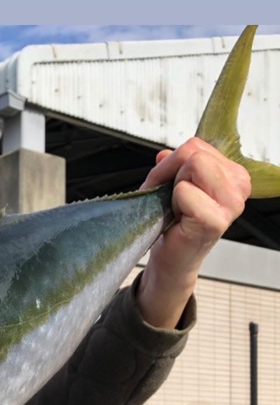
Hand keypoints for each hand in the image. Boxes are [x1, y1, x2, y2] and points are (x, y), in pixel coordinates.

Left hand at [137, 138, 250, 328]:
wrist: (170, 259)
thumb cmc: (172, 223)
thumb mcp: (171, 185)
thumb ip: (172, 164)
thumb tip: (164, 155)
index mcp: (233, 174)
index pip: (196, 145)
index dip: (171, 164)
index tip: (171, 189)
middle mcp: (239, 186)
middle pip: (194, 152)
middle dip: (171, 174)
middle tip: (172, 201)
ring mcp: (231, 203)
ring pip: (192, 165)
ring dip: (174, 188)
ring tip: (178, 209)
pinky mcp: (216, 220)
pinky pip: (184, 191)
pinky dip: (173, 203)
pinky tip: (179, 221)